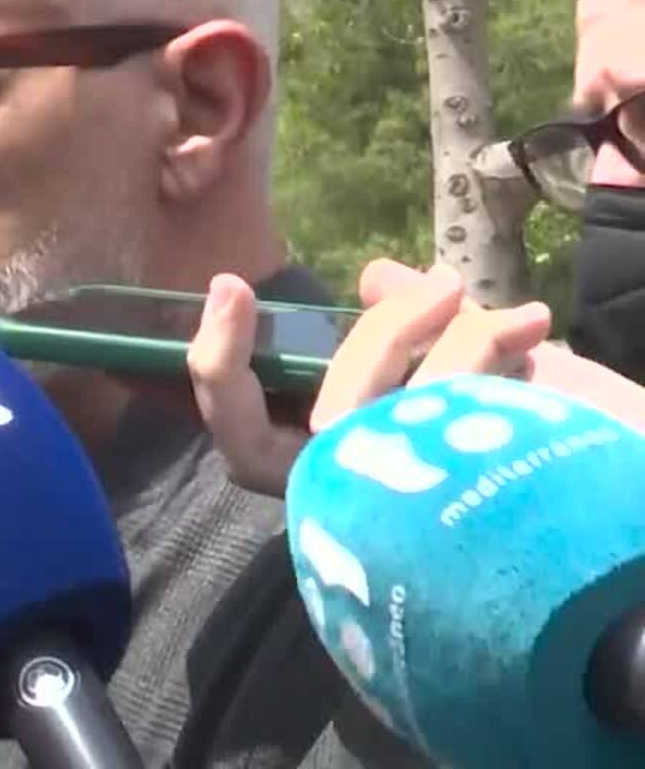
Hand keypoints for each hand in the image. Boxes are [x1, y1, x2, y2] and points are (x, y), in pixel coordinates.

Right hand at [188, 261, 554, 496]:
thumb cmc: (576, 449)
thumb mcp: (489, 367)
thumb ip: (421, 329)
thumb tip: (375, 275)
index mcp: (355, 481)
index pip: (246, 438)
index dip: (219, 364)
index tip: (229, 284)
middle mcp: (366, 507)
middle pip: (323, 411)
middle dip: (377, 339)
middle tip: (436, 288)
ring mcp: (405, 519)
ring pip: (382, 410)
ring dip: (452, 344)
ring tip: (524, 321)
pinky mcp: (449, 518)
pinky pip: (438, 412)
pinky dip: (481, 357)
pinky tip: (532, 340)